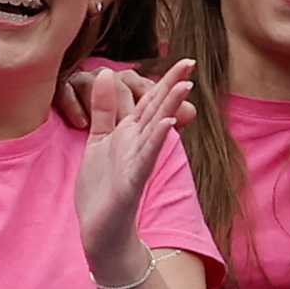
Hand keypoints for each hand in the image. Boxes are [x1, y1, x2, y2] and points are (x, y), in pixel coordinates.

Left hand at [75, 62, 197, 283]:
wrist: (101, 230)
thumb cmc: (101, 189)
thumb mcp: (98, 141)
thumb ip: (103, 109)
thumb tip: (104, 73)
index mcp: (130, 134)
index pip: (150, 101)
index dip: (165, 80)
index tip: (182, 59)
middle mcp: (138, 145)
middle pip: (158, 110)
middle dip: (173, 86)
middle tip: (191, 62)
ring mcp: (137, 163)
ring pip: (156, 130)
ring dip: (170, 108)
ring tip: (184, 86)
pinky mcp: (132, 182)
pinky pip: (145, 158)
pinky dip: (156, 140)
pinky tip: (167, 124)